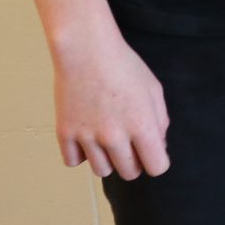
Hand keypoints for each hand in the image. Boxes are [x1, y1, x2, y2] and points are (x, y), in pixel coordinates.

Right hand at [51, 29, 170, 177]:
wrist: (86, 51)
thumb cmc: (124, 66)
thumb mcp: (154, 90)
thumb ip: (160, 121)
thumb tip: (158, 146)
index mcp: (142, 125)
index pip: (156, 167)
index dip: (157, 161)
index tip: (152, 153)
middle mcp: (115, 136)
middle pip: (128, 173)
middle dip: (133, 163)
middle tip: (130, 145)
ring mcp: (87, 136)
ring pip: (101, 171)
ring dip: (107, 160)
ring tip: (106, 140)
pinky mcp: (65, 133)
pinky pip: (73, 161)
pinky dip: (80, 154)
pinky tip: (86, 138)